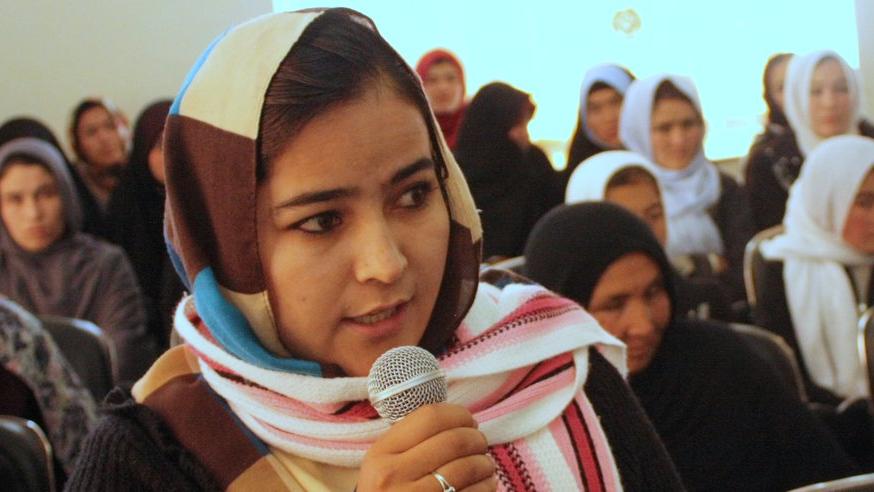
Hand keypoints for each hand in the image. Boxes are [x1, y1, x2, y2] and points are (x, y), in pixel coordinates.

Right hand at [358, 403, 495, 490]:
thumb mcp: (384, 466)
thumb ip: (410, 442)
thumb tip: (457, 421)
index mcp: (381, 454)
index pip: (430, 418)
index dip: (458, 414)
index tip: (468, 421)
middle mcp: (394, 476)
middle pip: (454, 440)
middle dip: (476, 438)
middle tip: (480, 442)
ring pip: (468, 467)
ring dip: (485, 462)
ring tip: (485, 464)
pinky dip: (486, 485)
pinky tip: (485, 483)